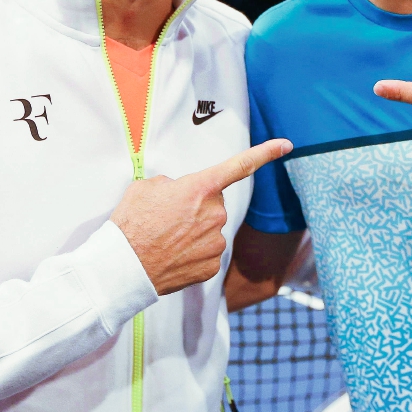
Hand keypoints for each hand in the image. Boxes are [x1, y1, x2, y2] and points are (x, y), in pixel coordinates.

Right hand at [110, 139, 292, 295]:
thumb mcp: (146, 187)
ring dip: (194, 231)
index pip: (239, 166)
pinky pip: (208, 252)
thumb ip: (172, 185)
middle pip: (214, 204)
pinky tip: (174, 256)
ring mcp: (216, 241)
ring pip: (211, 229)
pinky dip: (193, 254)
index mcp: (200, 188)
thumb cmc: (131, 223)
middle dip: (197, 207)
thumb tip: (179, 193)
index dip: (265, 153)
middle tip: (169, 218)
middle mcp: (215, 213)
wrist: (124, 267)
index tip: (287, 145)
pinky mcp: (213, 265)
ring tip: (166, 239)